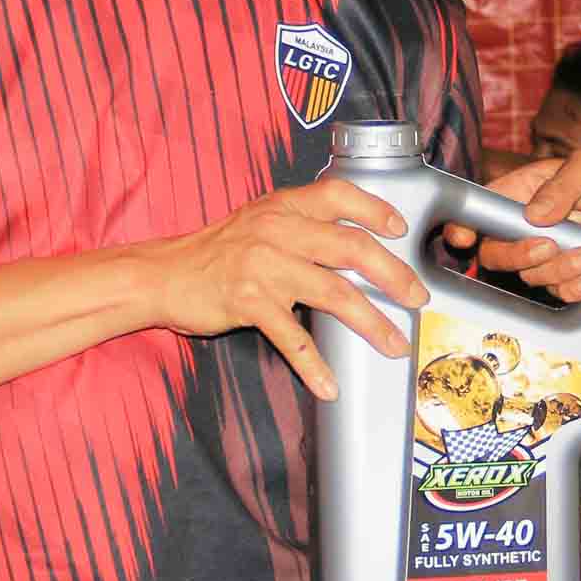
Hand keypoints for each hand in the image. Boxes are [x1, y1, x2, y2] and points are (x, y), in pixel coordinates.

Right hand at [144, 180, 424, 400]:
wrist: (163, 274)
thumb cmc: (216, 251)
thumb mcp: (259, 220)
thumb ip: (300, 223)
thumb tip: (354, 242)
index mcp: (284, 206)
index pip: (340, 195)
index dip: (376, 210)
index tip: (401, 230)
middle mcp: (279, 230)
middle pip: (353, 248)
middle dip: (394, 275)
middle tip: (416, 297)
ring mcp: (265, 266)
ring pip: (335, 295)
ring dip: (372, 323)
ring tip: (394, 344)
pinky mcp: (250, 302)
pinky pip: (293, 339)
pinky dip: (315, 366)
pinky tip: (329, 385)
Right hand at [456, 149, 580, 302]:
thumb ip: (563, 185)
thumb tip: (534, 213)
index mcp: (525, 190)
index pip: (483, 209)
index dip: (466, 225)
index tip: (465, 237)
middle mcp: (530, 225)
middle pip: (495, 252)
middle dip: (516, 254)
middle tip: (548, 246)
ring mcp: (550, 252)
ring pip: (528, 275)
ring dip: (558, 269)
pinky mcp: (571, 275)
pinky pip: (557, 293)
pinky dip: (572, 288)